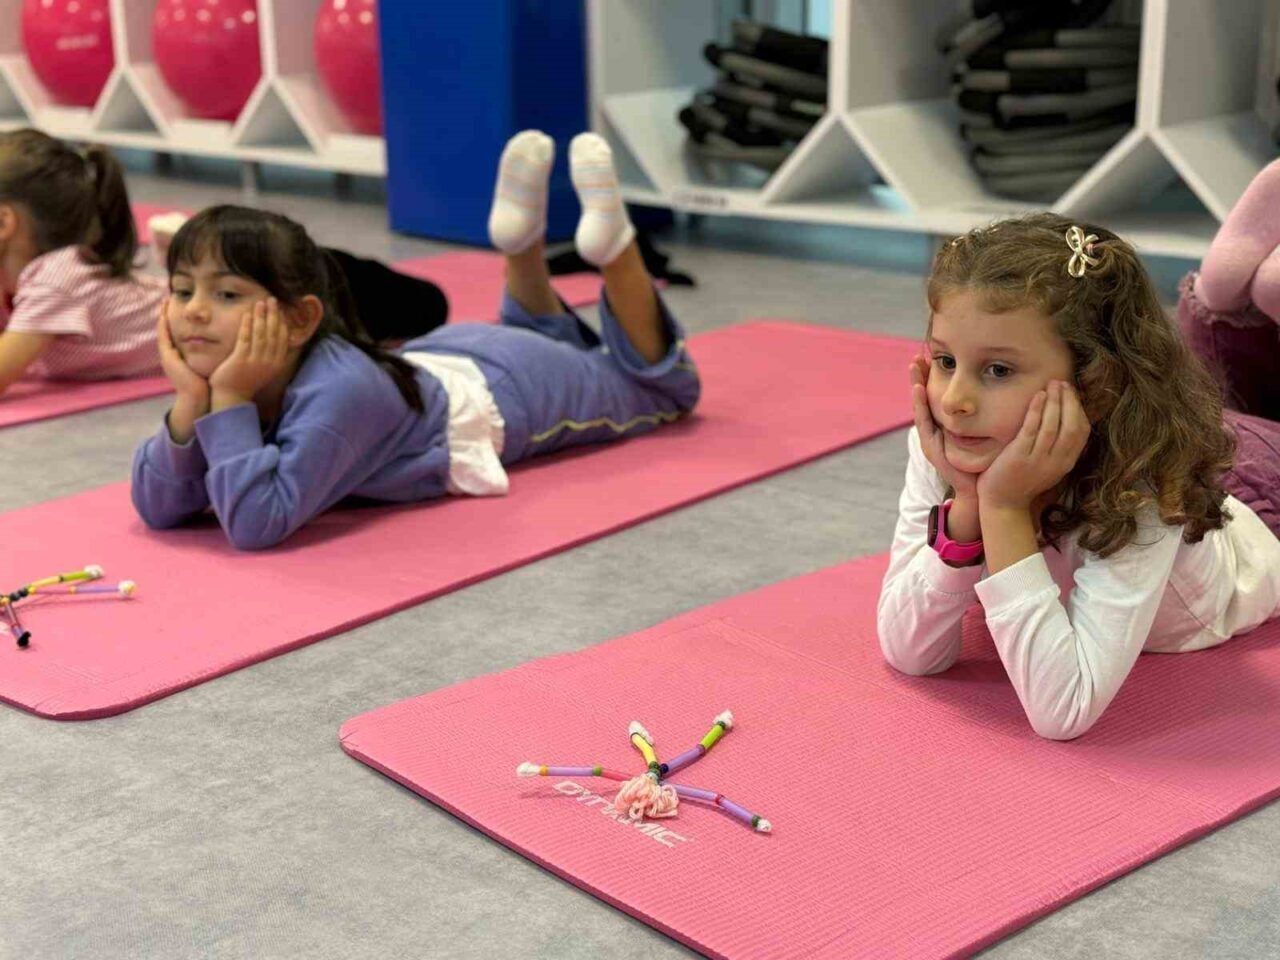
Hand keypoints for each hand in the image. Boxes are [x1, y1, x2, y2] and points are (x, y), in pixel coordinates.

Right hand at [156, 297, 208, 403]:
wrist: (198, 398)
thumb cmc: (205, 383)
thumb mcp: (205, 364)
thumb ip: (207, 354)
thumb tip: (220, 344)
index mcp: (179, 356)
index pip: (176, 334)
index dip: (176, 321)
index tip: (178, 307)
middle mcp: (171, 355)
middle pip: (166, 330)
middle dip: (166, 315)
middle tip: (167, 300)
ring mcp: (167, 356)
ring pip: (162, 332)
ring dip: (162, 317)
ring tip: (164, 303)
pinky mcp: (168, 358)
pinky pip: (163, 338)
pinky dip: (163, 327)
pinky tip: (163, 315)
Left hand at [208, 298, 290, 406]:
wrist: (231, 397)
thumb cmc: (245, 382)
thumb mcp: (264, 368)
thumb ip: (270, 355)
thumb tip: (274, 339)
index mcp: (277, 363)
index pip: (283, 338)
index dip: (281, 322)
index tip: (279, 309)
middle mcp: (269, 362)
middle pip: (274, 333)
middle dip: (273, 314)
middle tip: (272, 300)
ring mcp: (256, 361)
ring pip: (261, 334)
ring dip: (261, 316)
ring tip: (260, 303)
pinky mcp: (241, 360)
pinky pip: (245, 338)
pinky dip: (247, 325)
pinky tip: (247, 314)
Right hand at [910, 354, 977, 500]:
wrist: (979, 491)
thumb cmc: (984, 463)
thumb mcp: (984, 434)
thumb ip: (986, 417)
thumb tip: (1002, 393)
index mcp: (945, 427)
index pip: (936, 398)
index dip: (933, 379)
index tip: (932, 357)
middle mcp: (934, 432)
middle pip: (924, 400)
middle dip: (920, 378)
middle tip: (918, 356)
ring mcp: (930, 439)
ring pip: (920, 408)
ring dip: (917, 386)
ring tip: (915, 367)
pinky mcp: (931, 447)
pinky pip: (924, 422)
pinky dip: (920, 405)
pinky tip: (920, 389)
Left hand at [977, 380, 1089, 510]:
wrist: (1003, 503)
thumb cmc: (1023, 480)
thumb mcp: (1049, 465)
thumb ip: (1059, 447)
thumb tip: (1066, 419)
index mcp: (1066, 462)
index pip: (1082, 431)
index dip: (1079, 408)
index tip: (1072, 393)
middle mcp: (1057, 461)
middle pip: (1072, 425)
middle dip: (1069, 401)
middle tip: (1062, 383)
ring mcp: (1038, 460)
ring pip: (1053, 425)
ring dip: (1054, 401)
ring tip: (1052, 385)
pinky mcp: (1020, 457)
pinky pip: (1032, 429)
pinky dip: (1037, 410)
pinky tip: (1038, 396)